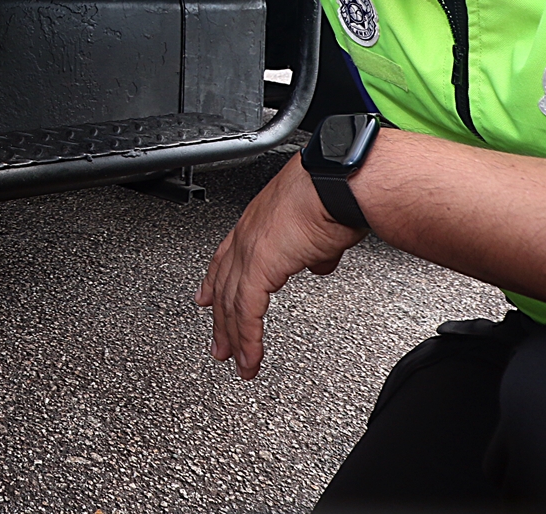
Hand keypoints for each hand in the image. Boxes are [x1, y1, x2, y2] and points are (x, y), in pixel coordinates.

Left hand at [195, 152, 366, 378]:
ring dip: (233, 336)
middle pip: (225, 284)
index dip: (216, 280)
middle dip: (221, 318)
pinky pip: (246, 312)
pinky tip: (250, 358)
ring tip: (236, 362)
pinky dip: (248, 339)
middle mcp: (247, 234)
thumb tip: (318, 265)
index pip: (227, 257)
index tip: (207, 299)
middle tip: (219, 344)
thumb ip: (315, 251)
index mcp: (258, 221)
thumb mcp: (322, 226)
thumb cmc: (336, 191)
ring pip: (231, 302)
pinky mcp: (258, 267)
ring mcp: (249, 250)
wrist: (338, 182)